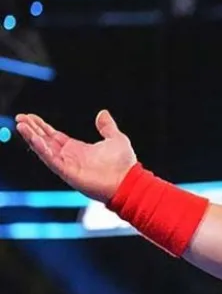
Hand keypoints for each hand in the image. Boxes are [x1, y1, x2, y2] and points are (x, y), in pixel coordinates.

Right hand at [16, 110, 136, 201]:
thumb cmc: (124, 164)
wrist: (129, 181)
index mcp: (77, 149)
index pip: (54, 136)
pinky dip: (42, 149)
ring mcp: (67, 165)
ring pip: (44, 149)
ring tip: (21, 126)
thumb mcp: (115, 138)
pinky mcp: (68, 172)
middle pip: (45, 141)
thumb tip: (102, 113)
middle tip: (20, 118)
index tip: (30, 117)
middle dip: (32, 129)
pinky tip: (34, 139)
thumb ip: (107, 126)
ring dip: (32, 138)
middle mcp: (69, 157)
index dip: (42, 127)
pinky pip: (51, 160)